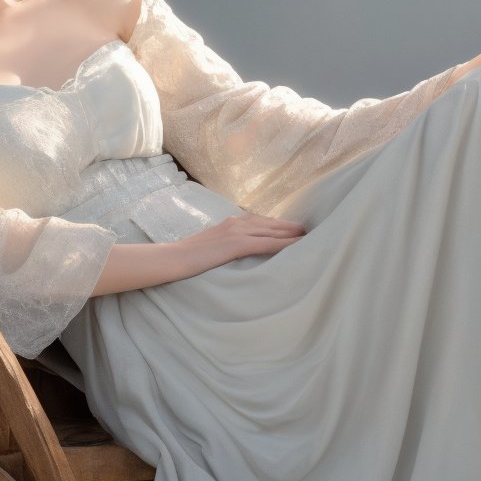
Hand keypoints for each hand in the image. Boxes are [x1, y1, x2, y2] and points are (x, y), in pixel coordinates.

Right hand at [180, 212, 305, 272]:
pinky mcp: (237, 244)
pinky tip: (297, 245)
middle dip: (288, 226)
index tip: (291, 228)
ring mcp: (237, 232)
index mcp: (229, 223)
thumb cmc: (186, 257)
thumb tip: (231, 253)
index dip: (276, 225)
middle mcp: (235, 223)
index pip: (258, 222)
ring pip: (271, 231)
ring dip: (291, 233)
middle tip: (307, 229)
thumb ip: (223, 246)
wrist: (172, 258)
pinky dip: (284, 243)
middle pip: (269, 223)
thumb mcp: (208, 247)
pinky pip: (267, 243)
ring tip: (308, 235)